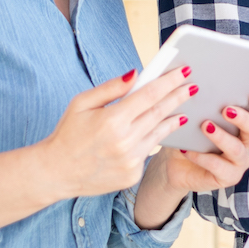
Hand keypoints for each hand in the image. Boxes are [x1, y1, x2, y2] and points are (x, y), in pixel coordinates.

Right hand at [0, 67, 190, 230]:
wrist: (55, 173)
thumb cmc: (67, 134)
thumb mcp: (81, 103)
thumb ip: (111, 88)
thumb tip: (136, 74)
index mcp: (112, 120)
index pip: (149, 96)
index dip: (169, 82)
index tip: (183, 72)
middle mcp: (124, 142)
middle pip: (160, 113)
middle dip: (178, 97)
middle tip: (192, 85)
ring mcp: (130, 161)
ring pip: (159, 134)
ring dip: (174, 118)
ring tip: (183, 107)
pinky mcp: (132, 175)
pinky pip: (148, 152)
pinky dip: (154, 139)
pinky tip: (161, 129)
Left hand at [131, 93, 248, 227]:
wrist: (176, 164)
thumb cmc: (189, 135)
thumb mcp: (195, 117)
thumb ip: (203, 104)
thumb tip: (199, 86)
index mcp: (245, 124)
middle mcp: (246, 142)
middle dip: (243, 119)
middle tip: (226, 110)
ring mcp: (239, 161)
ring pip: (238, 149)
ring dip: (222, 137)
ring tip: (205, 126)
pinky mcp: (228, 177)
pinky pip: (220, 168)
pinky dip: (203, 157)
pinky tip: (188, 150)